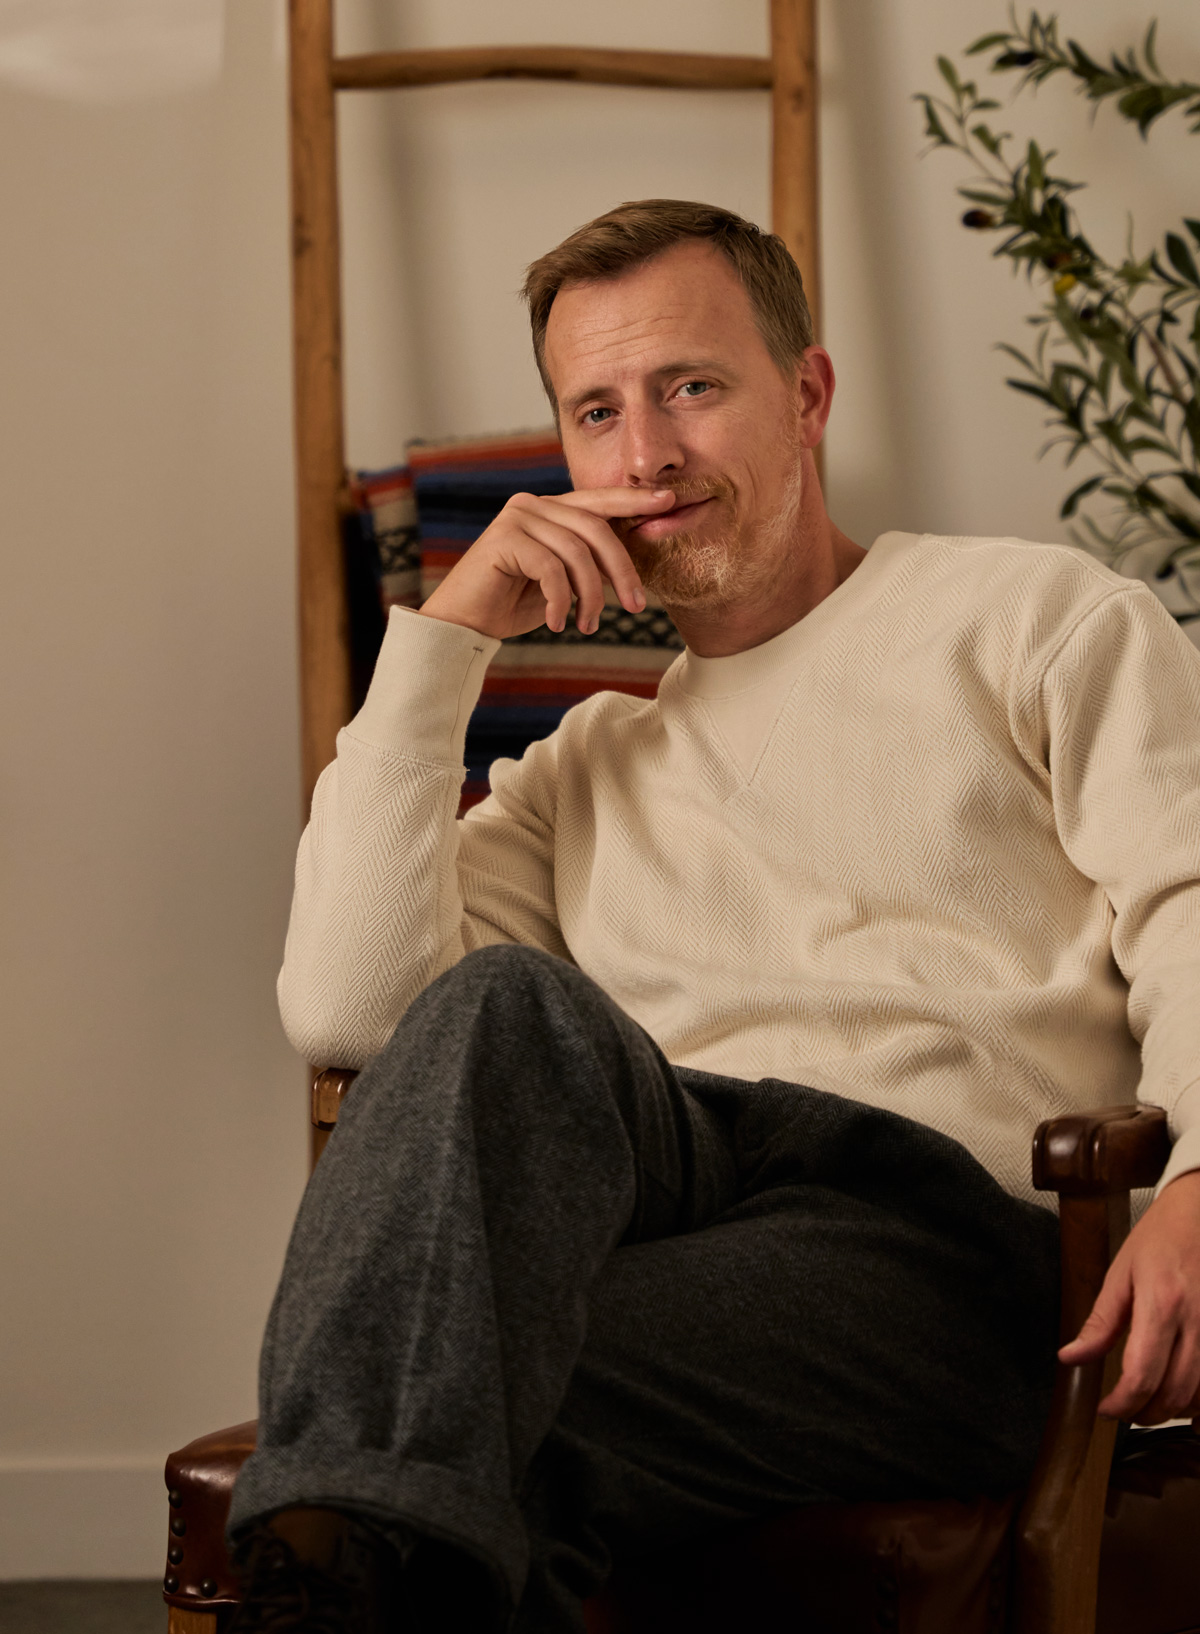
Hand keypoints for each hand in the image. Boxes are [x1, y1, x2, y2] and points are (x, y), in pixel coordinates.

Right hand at [419, 487, 675, 640]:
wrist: (466, 623)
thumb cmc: (515, 604)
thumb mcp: (563, 582)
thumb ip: (589, 564)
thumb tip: (630, 565)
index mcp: (551, 509)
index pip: (600, 501)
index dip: (634, 501)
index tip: (668, 501)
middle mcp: (534, 504)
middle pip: (595, 528)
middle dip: (622, 569)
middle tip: (636, 606)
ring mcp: (517, 517)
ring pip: (576, 552)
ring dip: (590, 595)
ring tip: (588, 625)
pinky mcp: (503, 538)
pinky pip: (551, 568)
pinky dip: (560, 600)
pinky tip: (556, 623)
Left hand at [1058, 1167, 1199, 1422]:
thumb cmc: (1160, 1239)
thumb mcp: (1120, 1274)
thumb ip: (1100, 1322)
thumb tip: (1070, 1358)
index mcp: (1162, 1305)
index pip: (1141, 1374)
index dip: (1121, 1403)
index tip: (1104, 1408)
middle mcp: (1196, 1323)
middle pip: (1173, 1394)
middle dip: (1143, 1413)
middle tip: (1121, 1410)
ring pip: (1199, 1396)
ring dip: (1170, 1411)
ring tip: (1145, 1404)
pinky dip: (1197, 1401)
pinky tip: (1178, 1397)